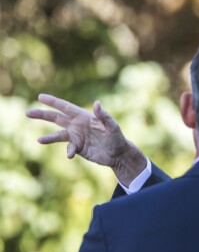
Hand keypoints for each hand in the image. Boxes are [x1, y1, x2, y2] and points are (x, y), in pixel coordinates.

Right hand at [27, 93, 146, 185]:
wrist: (118, 154)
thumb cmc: (117, 138)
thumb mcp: (112, 126)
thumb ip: (104, 116)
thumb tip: (97, 103)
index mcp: (83, 116)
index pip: (65, 107)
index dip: (53, 102)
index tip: (40, 97)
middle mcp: (77, 125)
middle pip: (56, 118)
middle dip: (42, 115)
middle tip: (28, 113)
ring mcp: (76, 136)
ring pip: (58, 134)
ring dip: (48, 138)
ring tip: (39, 140)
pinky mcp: (78, 148)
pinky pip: (69, 148)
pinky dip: (68, 151)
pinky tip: (69, 154)